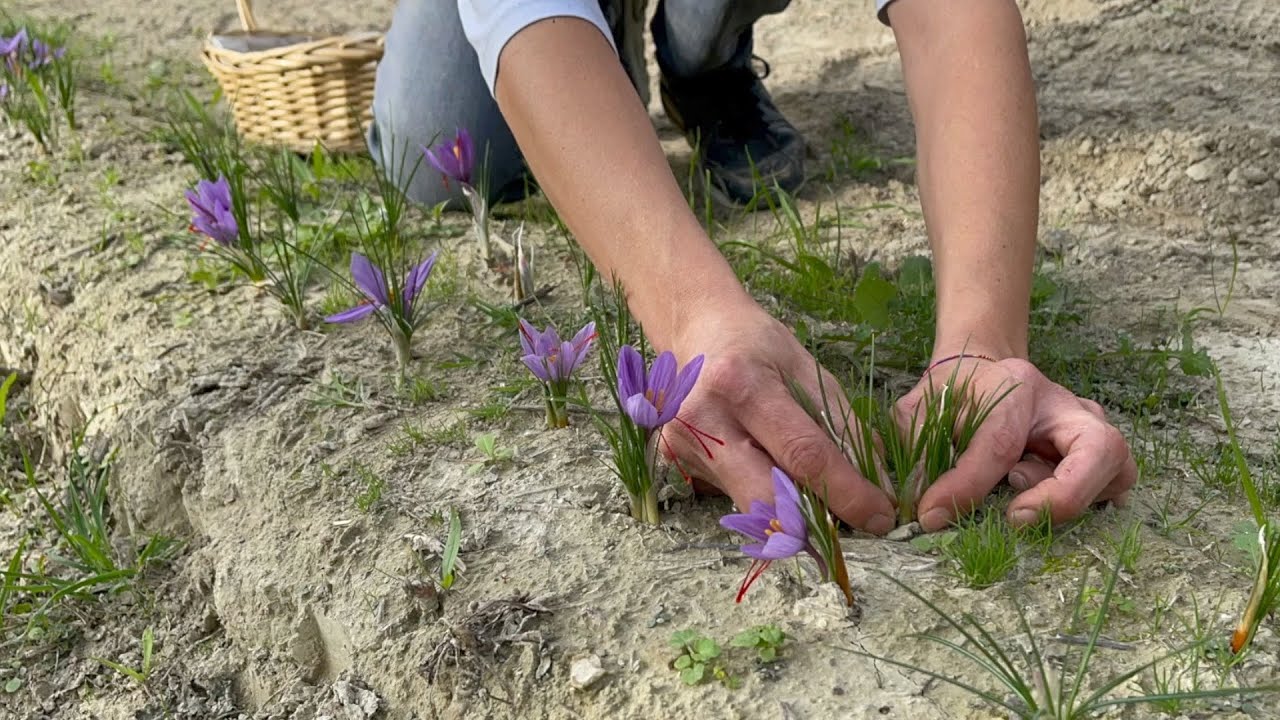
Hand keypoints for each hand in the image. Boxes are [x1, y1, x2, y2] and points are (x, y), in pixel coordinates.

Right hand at [659, 302, 896, 535]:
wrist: (696, 330)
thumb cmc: (756, 345)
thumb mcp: (807, 369)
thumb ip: (842, 425)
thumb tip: (875, 483)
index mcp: (739, 384)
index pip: (802, 455)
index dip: (847, 492)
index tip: (879, 515)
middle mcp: (701, 420)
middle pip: (767, 499)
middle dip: (816, 520)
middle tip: (850, 521)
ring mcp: (682, 446)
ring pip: (751, 506)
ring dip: (793, 513)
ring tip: (816, 493)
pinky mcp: (678, 464)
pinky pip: (735, 496)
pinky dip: (767, 496)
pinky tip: (773, 470)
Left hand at [897, 357, 1136, 530]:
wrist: (986, 376)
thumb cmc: (955, 394)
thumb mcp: (920, 408)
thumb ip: (916, 445)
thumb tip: (922, 502)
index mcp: (1018, 386)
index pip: (1001, 442)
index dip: (968, 485)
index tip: (934, 514)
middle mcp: (1066, 406)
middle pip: (1100, 449)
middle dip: (1062, 495)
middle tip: (1016, 516)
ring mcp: (1092, 428)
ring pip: (1115, 471)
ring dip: (1072, 499)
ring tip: (1020, 499)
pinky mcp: (1102, 454)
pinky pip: (1113, 486)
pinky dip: (1081, 502)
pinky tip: (1041, 501)